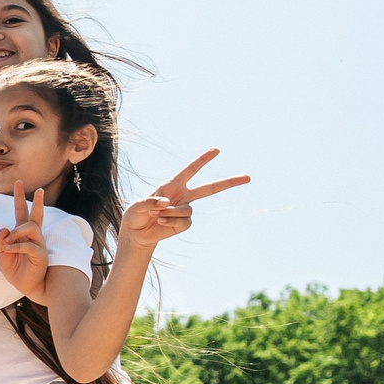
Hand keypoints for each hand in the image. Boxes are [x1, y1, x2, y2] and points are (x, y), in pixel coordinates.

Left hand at [0, 186, 51, 302]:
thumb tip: (5, 228)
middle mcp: (32, 236)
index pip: (21, 212)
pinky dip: (16, 246)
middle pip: (35, 215)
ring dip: (16, 233)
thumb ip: (0, 241)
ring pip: (30, 227)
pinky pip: (29, 245)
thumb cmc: (15, 269)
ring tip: (7, 243)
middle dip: (37, 201)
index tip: (18, 183)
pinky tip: (9, 250)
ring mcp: (38, 244)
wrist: (26, 285)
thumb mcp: (1, 254)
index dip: (19, 198)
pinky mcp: (41, 254)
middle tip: (40, 189)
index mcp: (22, 233)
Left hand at [121, 149, 249, 251]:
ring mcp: (185, 209)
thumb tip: (167, 202)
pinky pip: (184, 222)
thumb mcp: (137, 206)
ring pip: (187, 209)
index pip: (191, 170)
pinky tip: (161, 223)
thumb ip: (150, 201)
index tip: (216, 150)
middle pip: (210, 188)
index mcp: (173, 184)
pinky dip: (171, 222)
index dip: (203, 160)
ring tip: (157, 215)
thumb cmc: (135, 214)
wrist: (136, 233)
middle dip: (229, 182)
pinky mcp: (184, 223)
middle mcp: (183, 195)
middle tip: (248, 177)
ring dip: (170, 213)